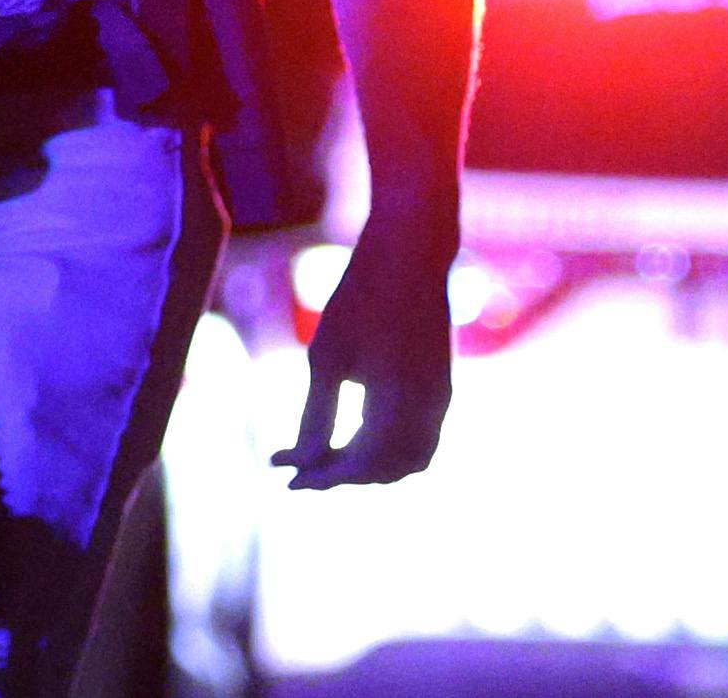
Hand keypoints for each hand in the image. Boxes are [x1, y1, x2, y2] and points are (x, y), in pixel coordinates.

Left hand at [273, 212, 452, 489]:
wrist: (411, 250)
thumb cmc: (360, 296)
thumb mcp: (327, 356)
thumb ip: (316, 415)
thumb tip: (300, 463)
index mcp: (400, 403)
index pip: (360, 464)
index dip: (321, 476)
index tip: (284, 476)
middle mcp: (431, 409)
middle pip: (387, 471)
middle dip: (343, 475)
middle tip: (300, 469)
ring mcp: (442, 399)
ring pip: (410, 460)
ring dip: (370, 468)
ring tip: (326, 457)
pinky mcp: (442, 387)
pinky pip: (421, 439)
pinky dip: (389, 450)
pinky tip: (355, 437)